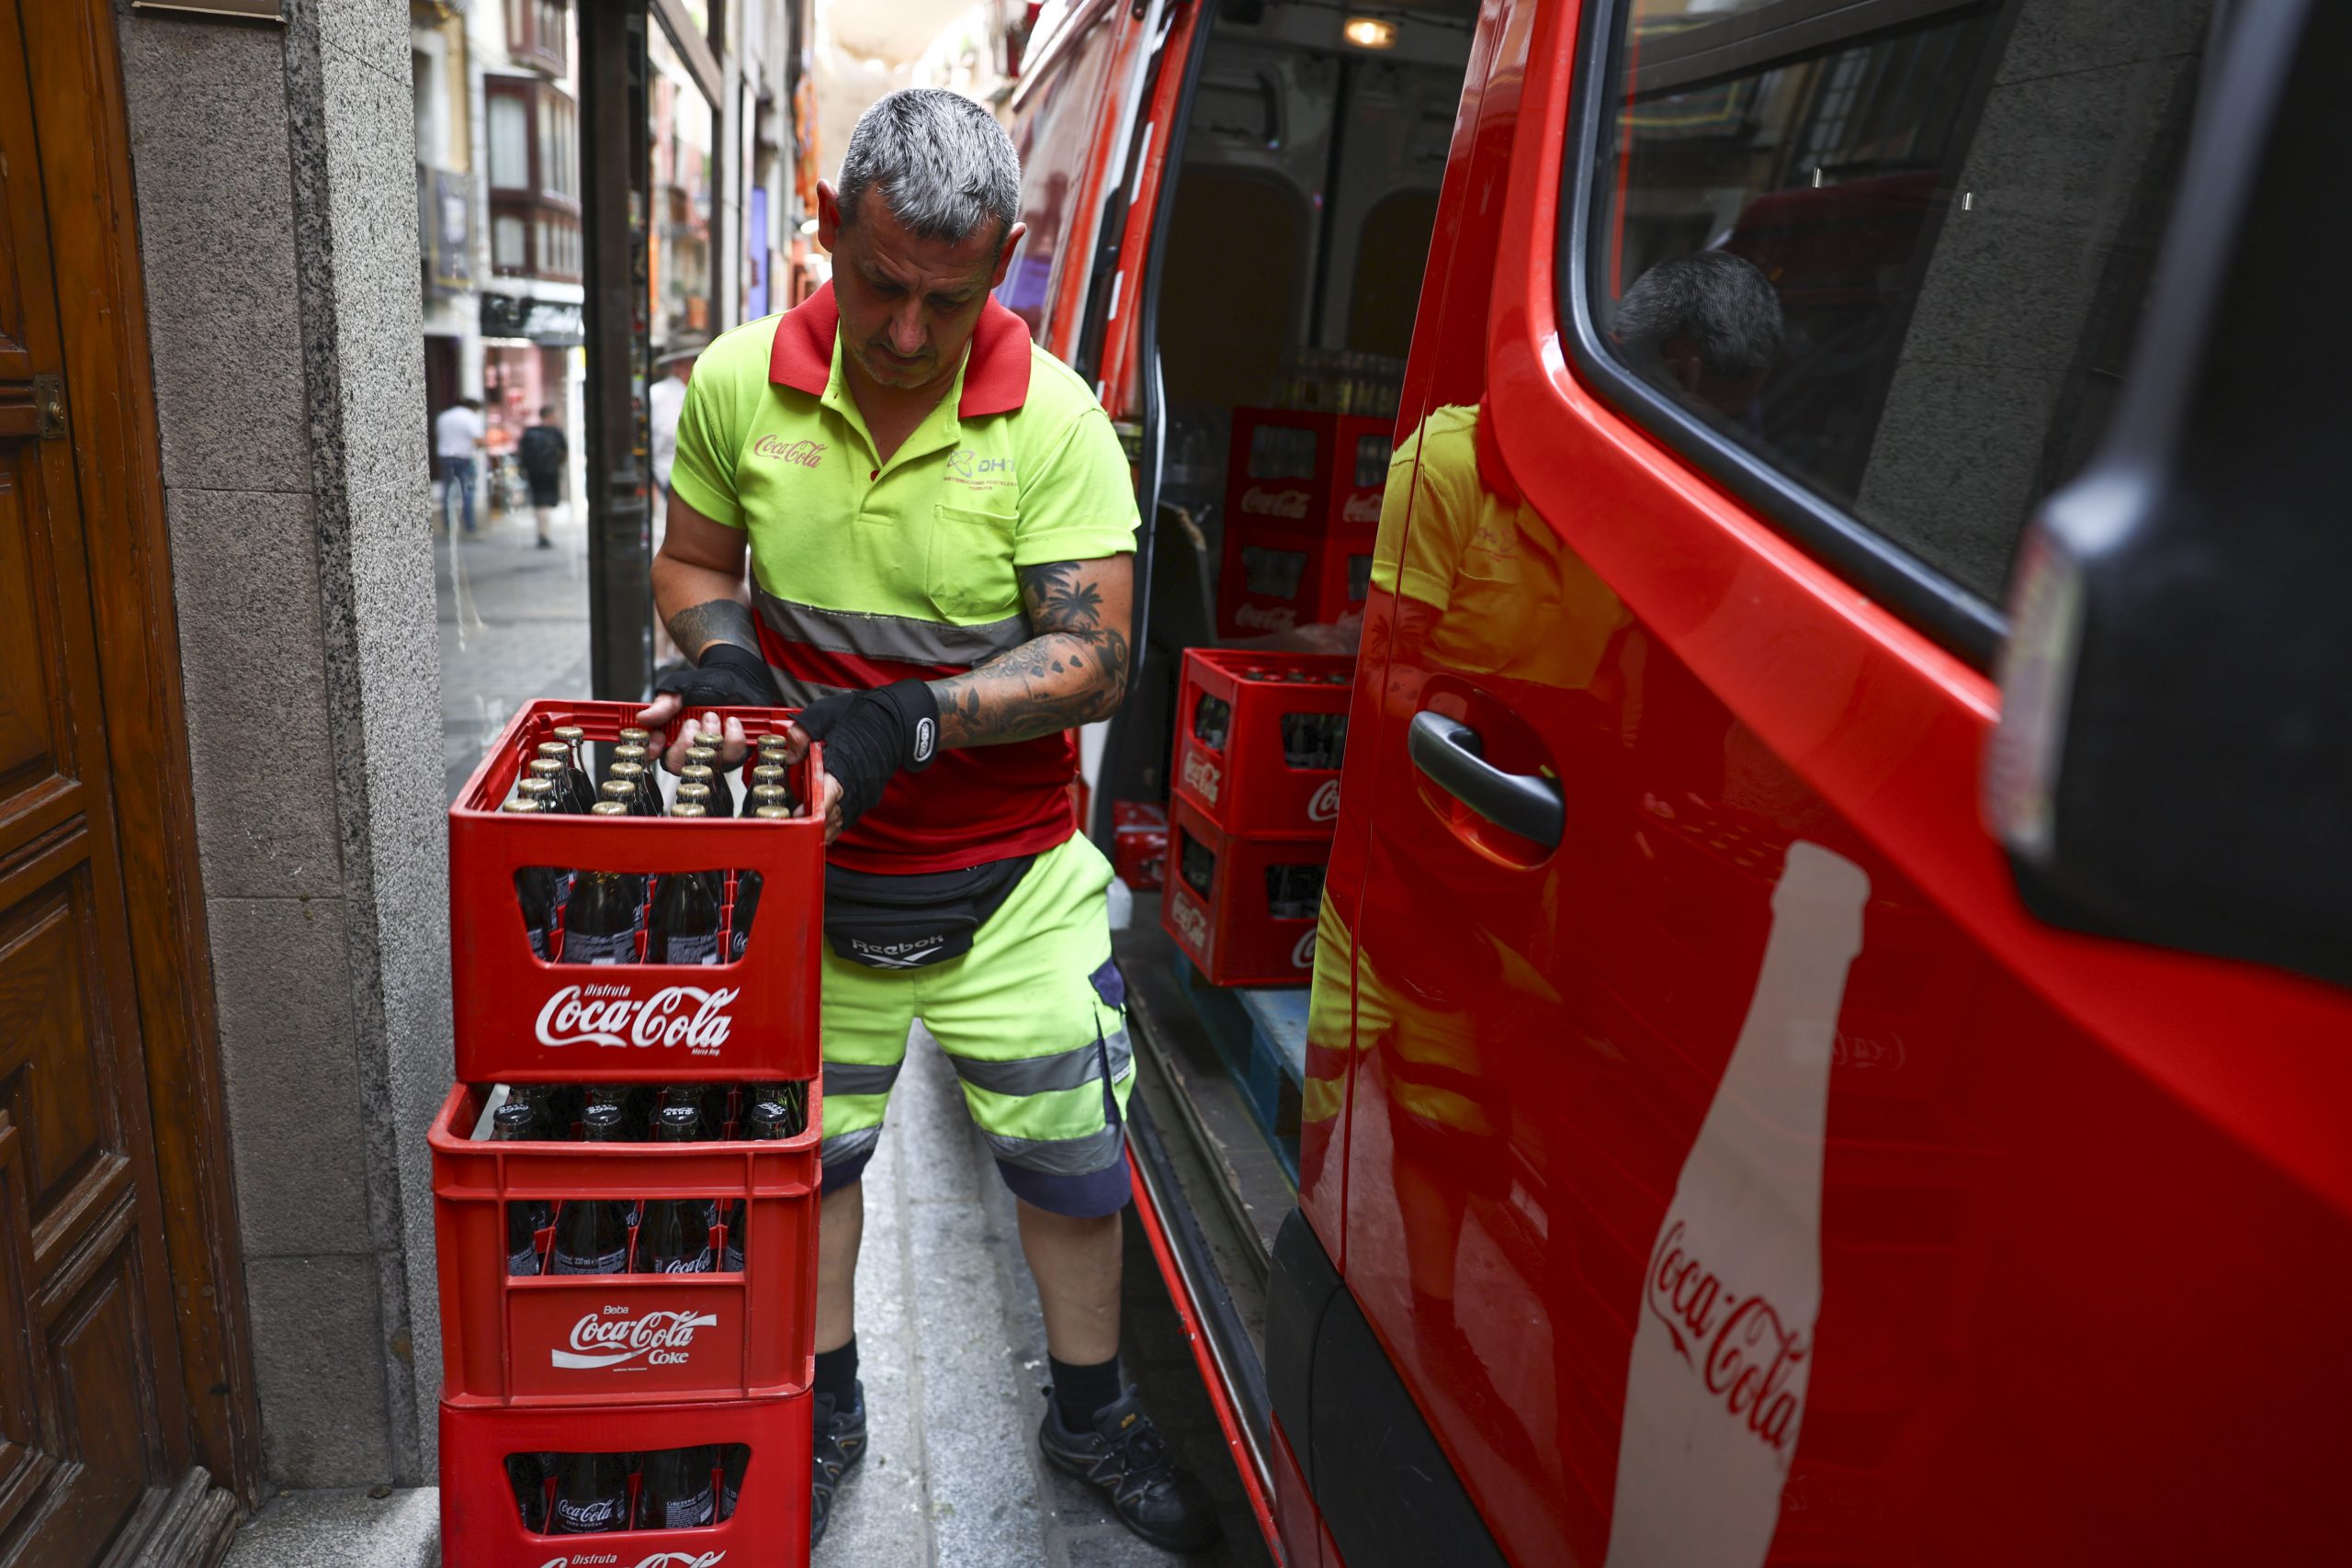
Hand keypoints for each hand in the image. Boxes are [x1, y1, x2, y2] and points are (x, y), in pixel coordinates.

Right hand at [633, 695, 750, 772]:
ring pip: (706, 763)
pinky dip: (733, 737)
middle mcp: (687, 752)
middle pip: (678, 764)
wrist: (731, 681)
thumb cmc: (703, 688)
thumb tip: (642, 717)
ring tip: (713, 716)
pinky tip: (731, 721)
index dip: (651, 751)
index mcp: (667, 737)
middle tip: (693, 721)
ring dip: (710, 736)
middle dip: (686, 741)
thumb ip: (663, 705)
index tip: (658, 736)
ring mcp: (710, 757)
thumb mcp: (679, 691)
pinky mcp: (732, 756)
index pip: (650, 756)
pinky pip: (732, 756)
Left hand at [787, 680, 938, 830]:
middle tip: (792, 821)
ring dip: (822, 827)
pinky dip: (833, 825)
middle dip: (811, 822)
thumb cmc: (862, 717)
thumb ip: (803, 732)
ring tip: (803, 825)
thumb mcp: (826, 715)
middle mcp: (857, 788)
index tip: (795, 813)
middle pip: (832, 817)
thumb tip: (789, 754)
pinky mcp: (866, 798)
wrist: (894, 722)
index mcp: (844, 768)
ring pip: (840, 822)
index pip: (828, 799)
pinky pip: (847, 819)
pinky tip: (820, 825)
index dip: (811, 810)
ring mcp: (864, 796)